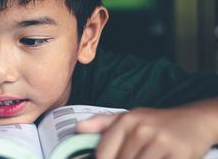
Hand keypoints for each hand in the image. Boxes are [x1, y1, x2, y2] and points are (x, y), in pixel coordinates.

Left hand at [76, 102, 217, 158]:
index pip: (104, 153)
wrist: (194, 120)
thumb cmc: (156, 122)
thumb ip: (103, 124)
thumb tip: (79, 127)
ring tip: (143, 156)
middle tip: (133, 156)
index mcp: (126, 121)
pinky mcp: (178, 153)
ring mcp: (160, 141)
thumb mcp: (129, 117)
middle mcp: (141, 129)